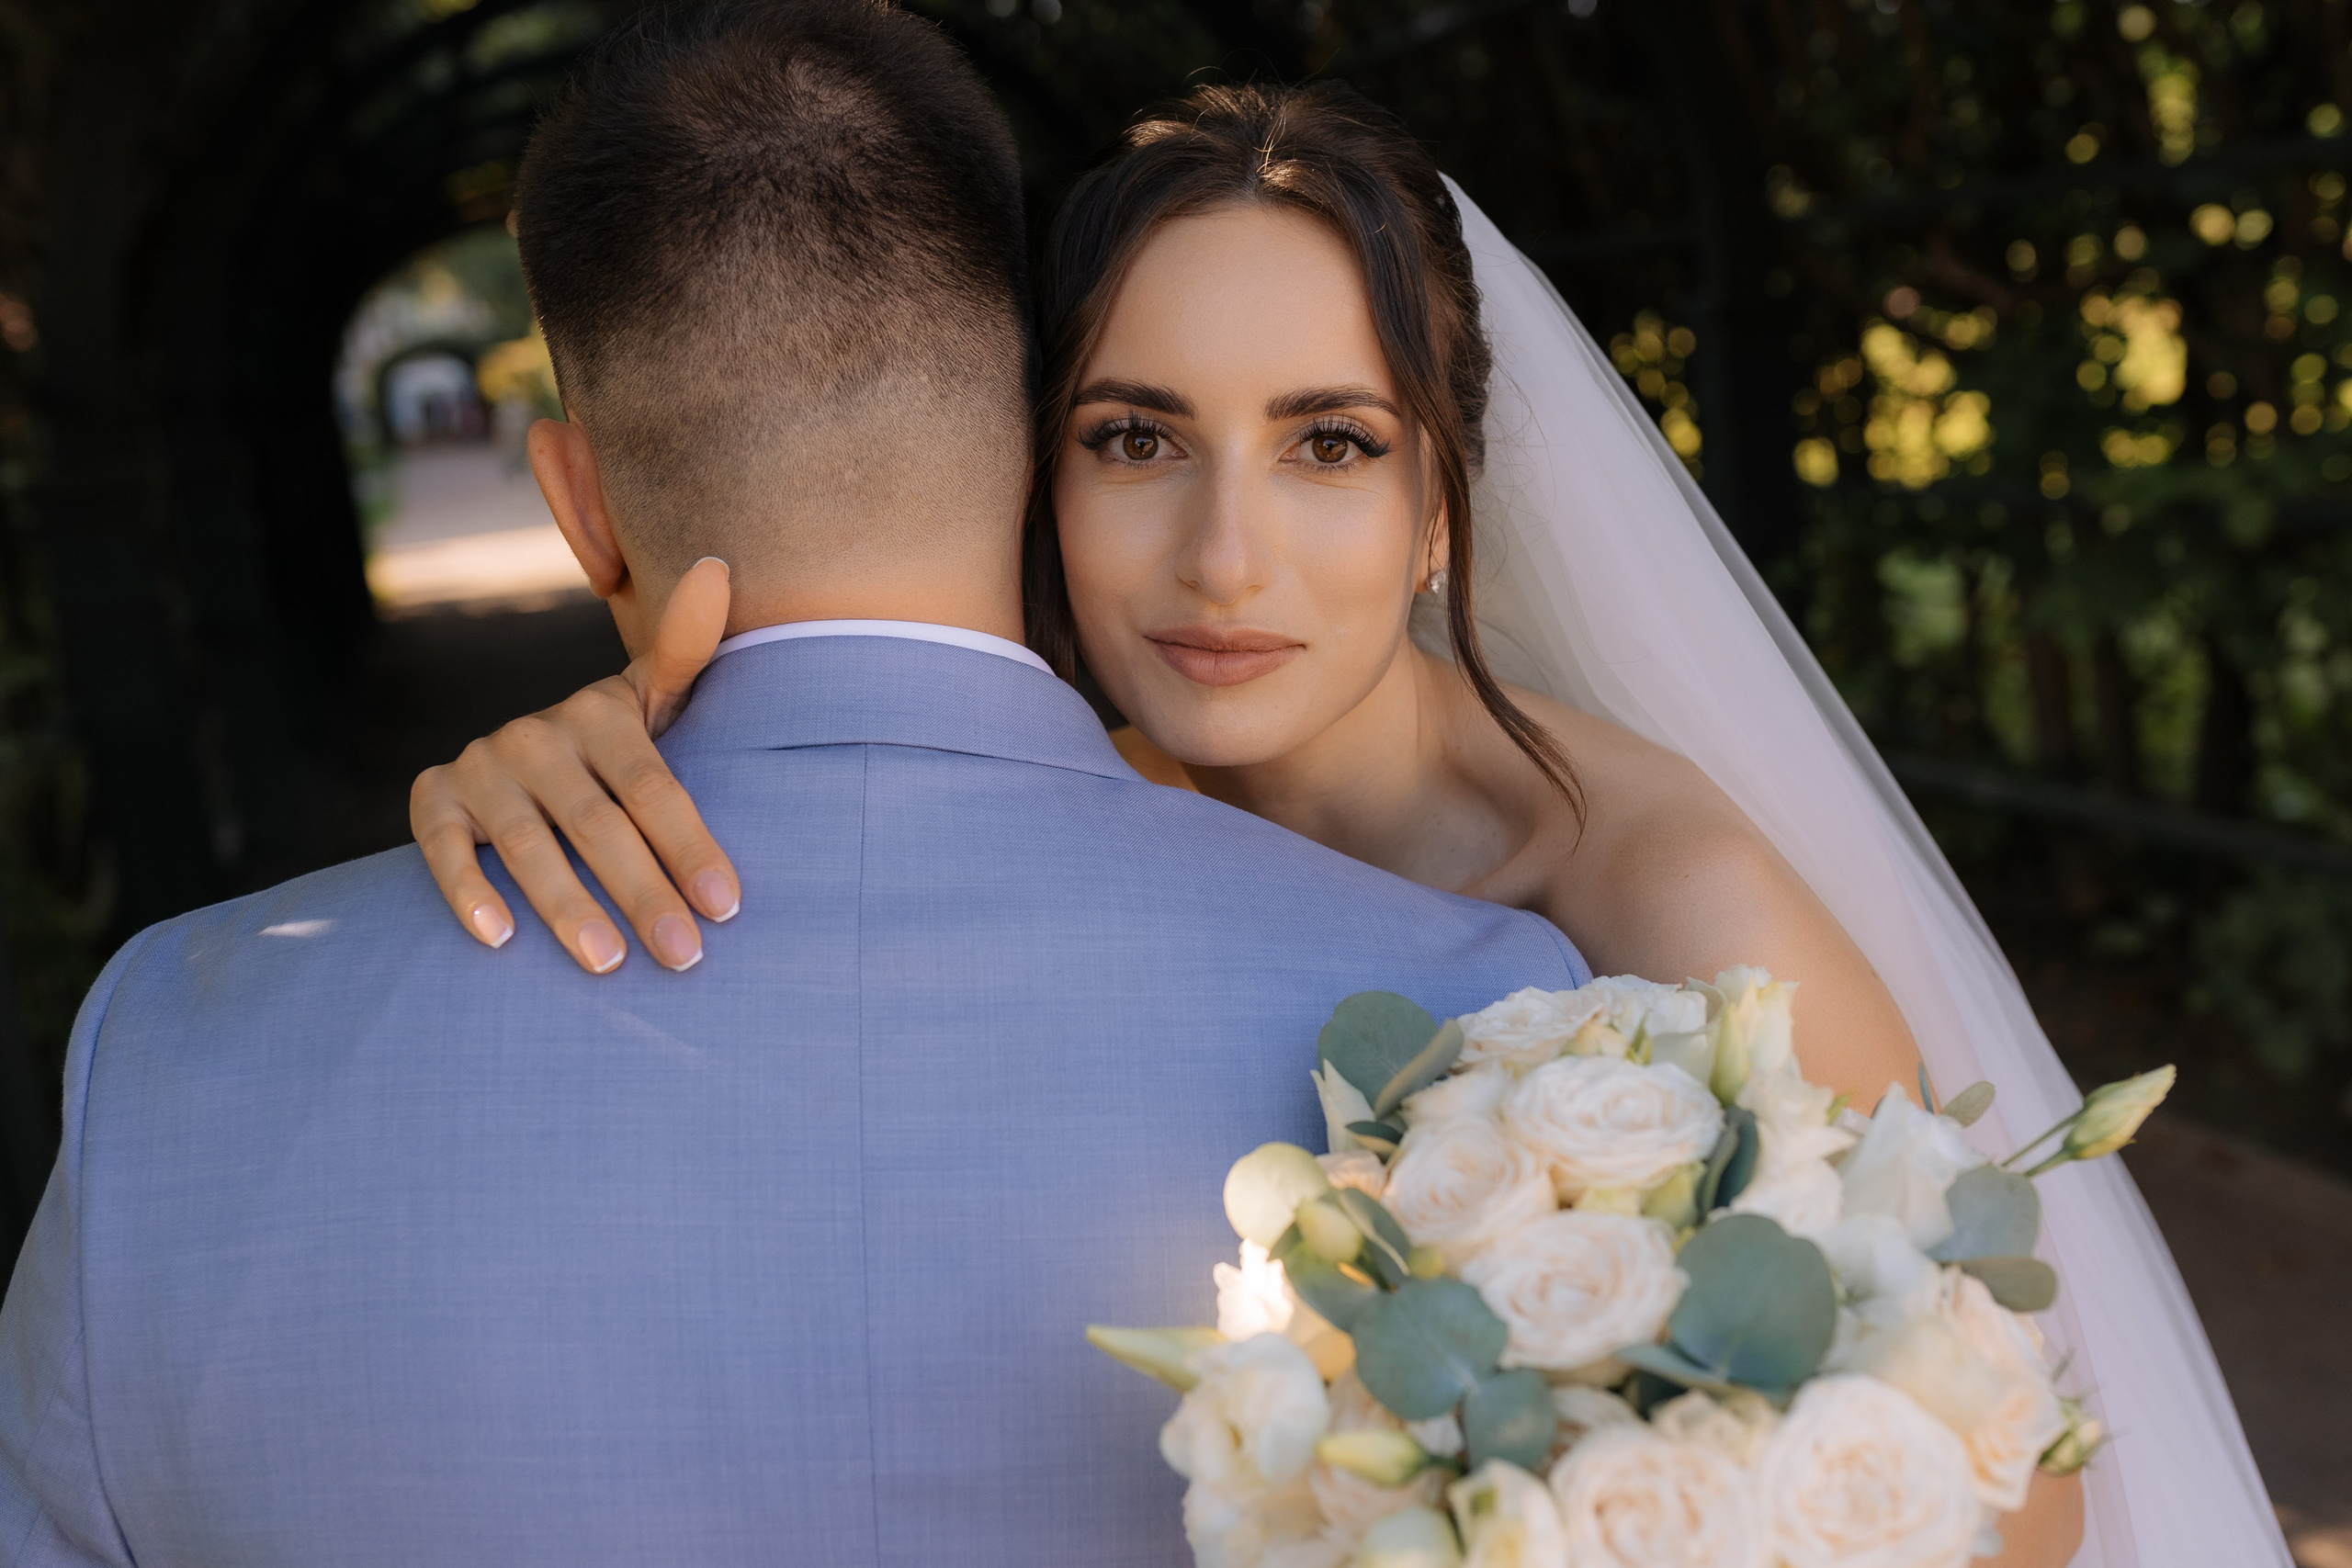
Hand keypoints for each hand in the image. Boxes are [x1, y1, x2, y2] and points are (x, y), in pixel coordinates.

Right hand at [410, 557, 738, 973]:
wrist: (528, 758)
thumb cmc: (617, 746)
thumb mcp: (654, 700)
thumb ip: (686, 651)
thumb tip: (719, 569)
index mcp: (600, 713)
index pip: (653, 788)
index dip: (690, 846)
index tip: (726, 906)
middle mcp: (537, 735)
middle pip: (599, 825)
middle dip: (644, 893)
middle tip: (683, 957)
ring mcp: (482, 767)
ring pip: (528, 846)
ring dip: (566, 907)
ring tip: (606, 964)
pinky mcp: (432, 799)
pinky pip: (443, 850)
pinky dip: (466, 892)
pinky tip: (499, 939)